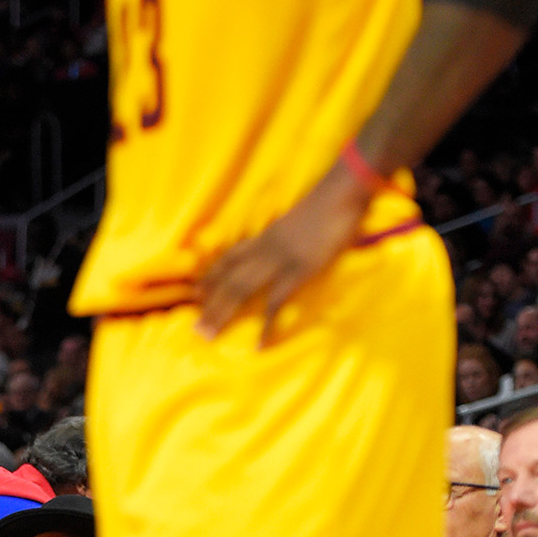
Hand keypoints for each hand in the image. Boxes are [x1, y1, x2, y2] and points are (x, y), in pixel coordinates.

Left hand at [196, 161, 369, 342]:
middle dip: (210, 304)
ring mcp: (279, 259)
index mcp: (266, 235)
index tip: (196, 292)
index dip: (212, 276)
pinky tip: (258, 344)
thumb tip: (293, 244)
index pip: (230, 257)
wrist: (342, 192)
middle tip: (195, 327)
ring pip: (241, 289)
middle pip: (229, 278)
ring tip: (208, 335)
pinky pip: (276, 302)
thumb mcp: (301, 221)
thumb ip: (291, 235)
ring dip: (222, 314)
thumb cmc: (329, 203)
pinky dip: (267, 326)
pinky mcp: (298, 271)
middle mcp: (265, 248)